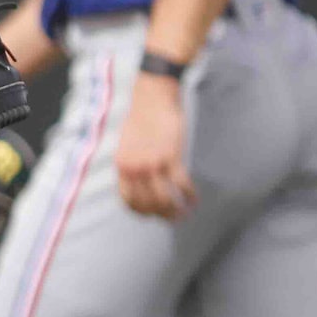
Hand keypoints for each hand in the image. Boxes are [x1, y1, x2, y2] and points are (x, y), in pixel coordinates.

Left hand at [116, 73, 195, 219]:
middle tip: (173, 219)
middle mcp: (134, 168)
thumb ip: (131, 164)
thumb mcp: (127, 145)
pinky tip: (194, 200)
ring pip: (164, 199)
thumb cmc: (142, 120)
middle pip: (147, 204)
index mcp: (122, 166)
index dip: (141, 213)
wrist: (152, 98)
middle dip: (161, 215)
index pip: (128, 201)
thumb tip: (138, 182)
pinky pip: (181, 184)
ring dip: (175, 211)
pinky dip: (189, 195)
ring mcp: (152, 163)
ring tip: (184, 213)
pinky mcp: (170, 156)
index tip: (152, 216)